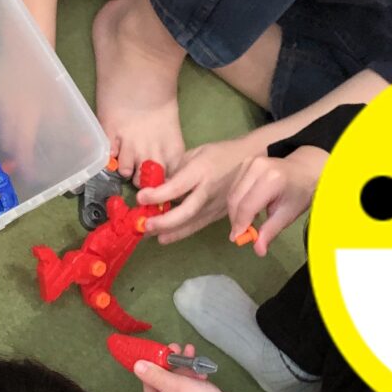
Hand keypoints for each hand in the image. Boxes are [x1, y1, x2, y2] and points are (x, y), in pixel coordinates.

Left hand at [108, 347, 243, 391]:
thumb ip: (154, 374)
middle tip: (168, 348)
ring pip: (169, 381)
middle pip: (150, 387)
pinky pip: (182, 385)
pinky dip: (187, 371)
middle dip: (158, 365)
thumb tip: (136, 366)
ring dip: (176, 364)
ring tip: (183, 348)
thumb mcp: (174, 385)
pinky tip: (194, 356)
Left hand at [138, 129, 275, 244]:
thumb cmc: (219, 154)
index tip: (141, 198)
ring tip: (150, 235)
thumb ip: (176, 170)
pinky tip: (164, 238)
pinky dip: (180, 233)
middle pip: (187, 210)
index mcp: (201, 170)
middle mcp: (208, 190)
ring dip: (169, 231)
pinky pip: (197, 226)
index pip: (179, 186)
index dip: (159, 194)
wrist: (250, 161)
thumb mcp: (196, 154)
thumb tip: (156, 186)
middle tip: (146, 225)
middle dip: (165, 221)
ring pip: (192, 222)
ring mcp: (215, 205)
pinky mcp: (218, 214)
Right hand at [226, 145, 326, 253]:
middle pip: (235, 199)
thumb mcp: (287, 215)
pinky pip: (234, 187)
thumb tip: (258, 250)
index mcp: (271, 179)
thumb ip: (270, 232)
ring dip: (234, 212)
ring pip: (232, 193)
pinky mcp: (245, 163)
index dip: (240, 224)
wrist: (304, 170)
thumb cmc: (299, 193)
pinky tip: (247, 209)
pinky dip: (236, 202)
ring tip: (246, 223)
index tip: (238, 240)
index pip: (246, 206)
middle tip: (241, 235)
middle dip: (235, 220)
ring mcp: (249, 163)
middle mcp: (257, 168)